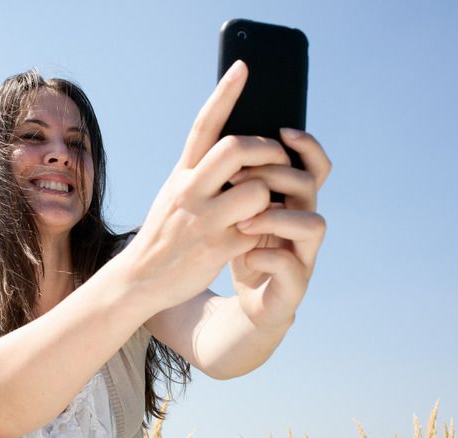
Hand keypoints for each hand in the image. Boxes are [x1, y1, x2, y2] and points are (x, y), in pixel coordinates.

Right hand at [122, 60, 296, 309]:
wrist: (140, 277)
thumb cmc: (166, 232)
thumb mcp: (174, 194)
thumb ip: (201, 173)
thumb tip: (239, 149)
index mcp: (182, 173)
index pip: (204, 125)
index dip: (224, 93)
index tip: (243, 67)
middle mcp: (189, 190)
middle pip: (237, 148)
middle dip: (268, 150)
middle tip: (276, 159)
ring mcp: (203, 219)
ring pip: (256, 189)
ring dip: (271, 194)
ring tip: (267, 204)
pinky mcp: (217, 248)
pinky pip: (258, 228)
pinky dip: (267, 228)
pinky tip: (259, 234)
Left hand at [228, 128, 330, 330]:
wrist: (243, 302)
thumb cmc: (238, 250)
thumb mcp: (232, 211)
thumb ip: (236, 183)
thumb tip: (222, 139)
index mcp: (290, 203)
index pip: (313, 166)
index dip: (307, 146)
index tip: (282, 129)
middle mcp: (302, 224)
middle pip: (308, 185)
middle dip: (276, 176)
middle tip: (237, 178)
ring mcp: (303, 255)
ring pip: (314, 224)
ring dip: (277, 216)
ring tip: (241, 221)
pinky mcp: (294, 286)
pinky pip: (292, 267)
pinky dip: (267, 258)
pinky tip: (245, 255)